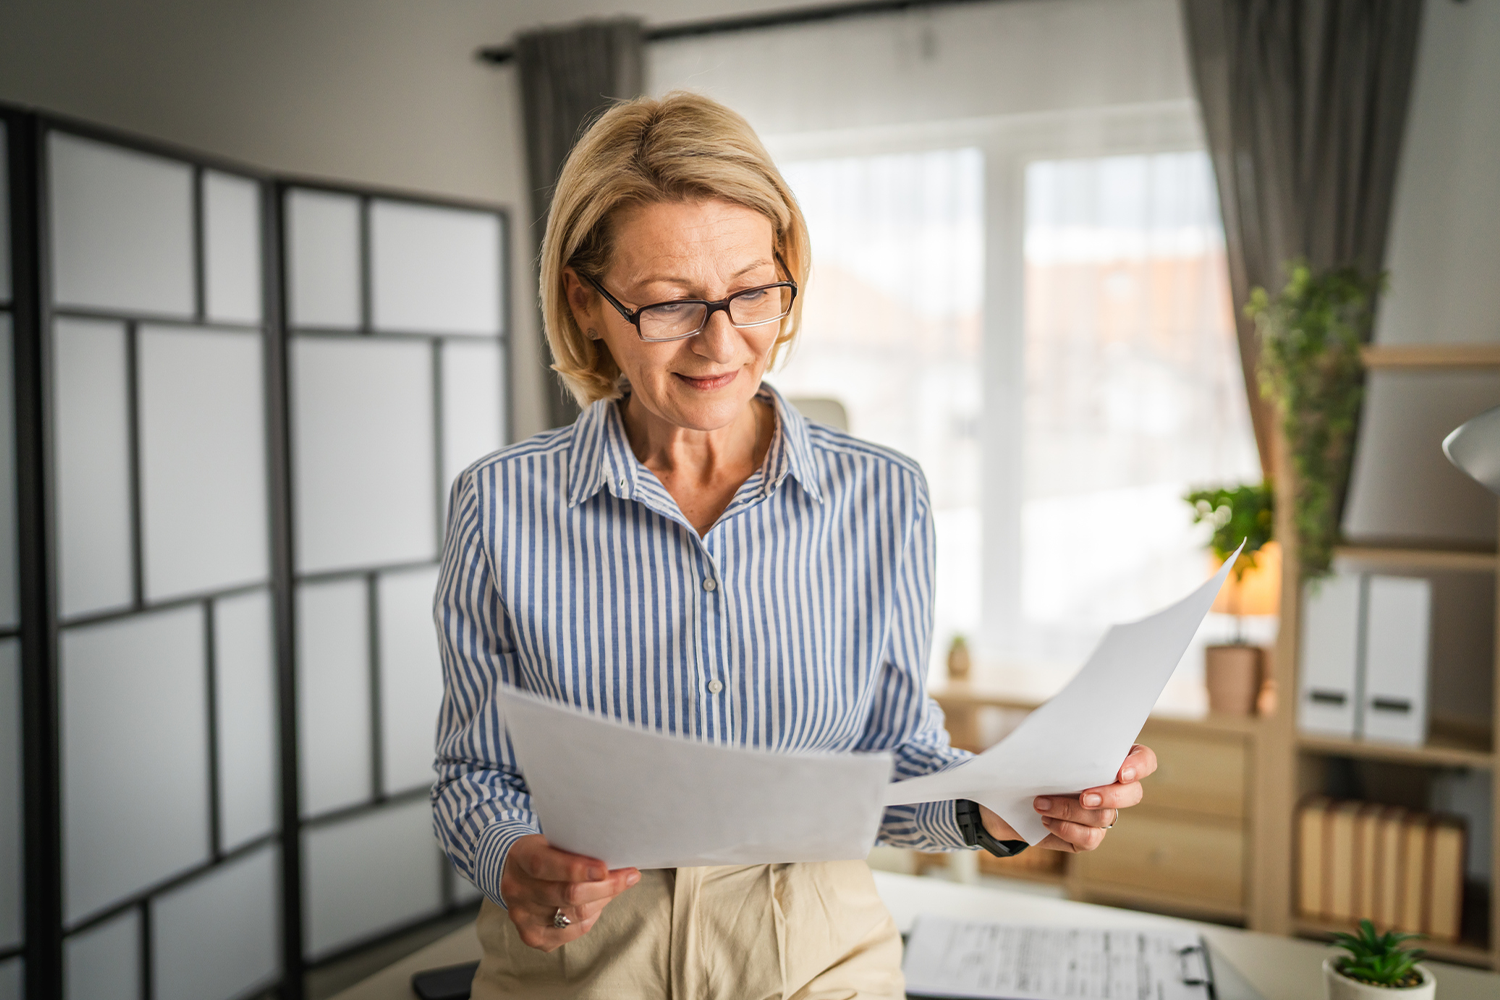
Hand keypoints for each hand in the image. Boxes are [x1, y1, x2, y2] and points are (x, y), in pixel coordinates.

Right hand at [500, 834, 639, 950]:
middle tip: (628, 877)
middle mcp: (516, 889)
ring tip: (614, 887)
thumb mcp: (554, 842)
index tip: (605, 868)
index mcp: (520, 857)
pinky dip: (591, 917)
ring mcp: (522, 916)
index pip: (545, 864)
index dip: (576, 868)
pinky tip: (596, 904)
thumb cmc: (545, 853)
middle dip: (604, 886)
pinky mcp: (532, 936)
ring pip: (575, 915)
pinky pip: (572, 931)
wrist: (516, 873)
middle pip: (566, 894)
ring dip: (602, 901)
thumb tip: (618, 860)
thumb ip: (577, 850)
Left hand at [980, 743, 1157, 852]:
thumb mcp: (1037, 745)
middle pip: (1133, 794)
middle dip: (1110, 796)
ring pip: (1104, 817)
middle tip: (1084, 797)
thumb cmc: (1024, 764)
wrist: (1001, 797)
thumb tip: (1058, 727)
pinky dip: (1066, 829)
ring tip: (1039, 803)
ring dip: (1069, 810)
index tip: (1120, 772)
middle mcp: (1110, 787)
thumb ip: (1056, 736)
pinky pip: (1090, 839)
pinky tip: (1044, 820)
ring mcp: (1101, 814)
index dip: (1139, 765)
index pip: (1143, 759)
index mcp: (1107, 758)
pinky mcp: (1086, 837)